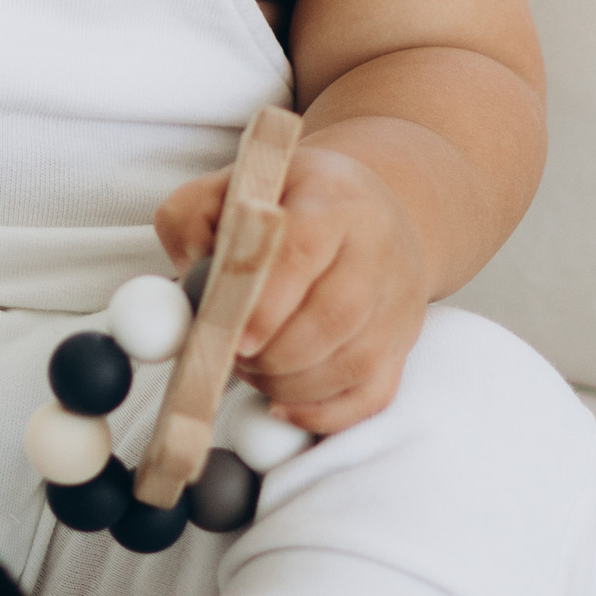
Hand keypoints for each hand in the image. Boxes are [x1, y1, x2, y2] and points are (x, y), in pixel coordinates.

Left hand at [153, 141, 429, 434]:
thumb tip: (193, 275)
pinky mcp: (402, 343)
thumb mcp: (236, 183)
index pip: (302, 252)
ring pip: (352, 362)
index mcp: (331, 200)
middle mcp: (376, 248)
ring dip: (290, 384)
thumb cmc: (292, 200)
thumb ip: (193, 217)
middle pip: (334, 317)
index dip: (264, 303)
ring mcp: (396, 301)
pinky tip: (283, 404)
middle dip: (273, 354)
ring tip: (252, 370)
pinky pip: (372, 396)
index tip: (232, 337)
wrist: (370, 210)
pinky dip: (323, 412)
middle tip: (232, 355)